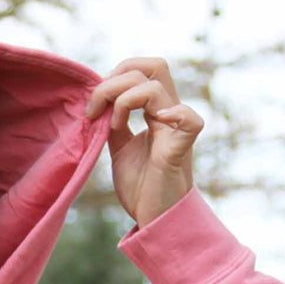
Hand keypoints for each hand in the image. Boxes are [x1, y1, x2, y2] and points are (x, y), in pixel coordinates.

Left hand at [85, 58, 203, 228]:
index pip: (143, 69)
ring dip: (124, 100)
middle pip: (153, 66)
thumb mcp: (118, 147)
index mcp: (154, 110)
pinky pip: (190, 119)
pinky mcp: (180, 148)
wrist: (152, 217)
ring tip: (113, 127)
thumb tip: (99, 101)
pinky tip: (152, 123)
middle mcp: (168, 113)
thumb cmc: (140, 185)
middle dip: (116, 79)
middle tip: (97, 107)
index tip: (94, 103)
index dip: (116, 74)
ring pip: (157, 88)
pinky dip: (173, 114)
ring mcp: (176, 128)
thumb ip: (113, 122)